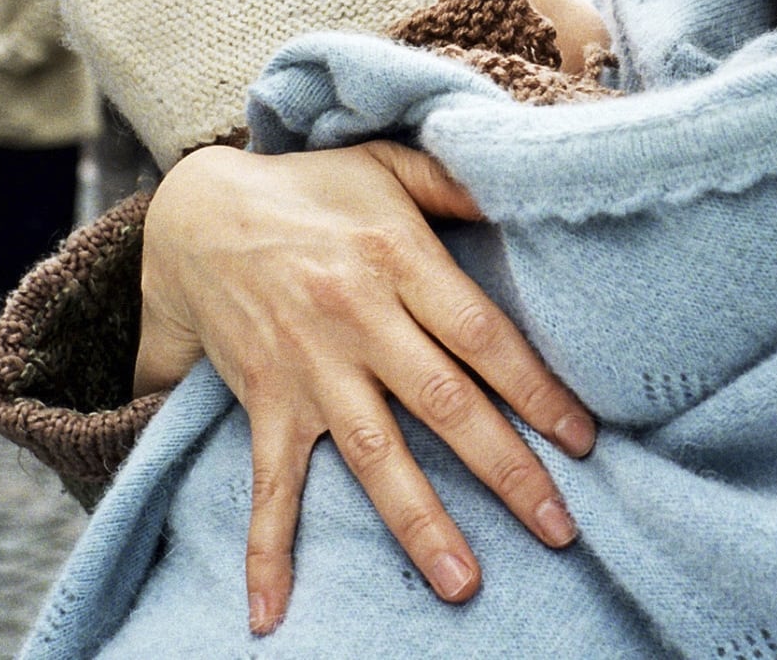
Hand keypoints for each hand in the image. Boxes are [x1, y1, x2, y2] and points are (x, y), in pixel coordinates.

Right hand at [137, 141, 596, 634]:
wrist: (193, 212)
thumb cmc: (310, 188)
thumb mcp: (387, 162)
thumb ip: (456, 177)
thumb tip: (526, 181)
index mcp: (397, 259)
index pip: (481, 335)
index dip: (535, 388)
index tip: (582, 440)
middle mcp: (356, 319)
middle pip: (443, 404)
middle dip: (505, 471)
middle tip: (558, 528)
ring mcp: (308, 368)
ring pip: (374, 454)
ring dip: (420, 523)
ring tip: (464, 583)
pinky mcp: (266, 401)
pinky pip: (268, 484)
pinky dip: (268, 551)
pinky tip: (273, 613)